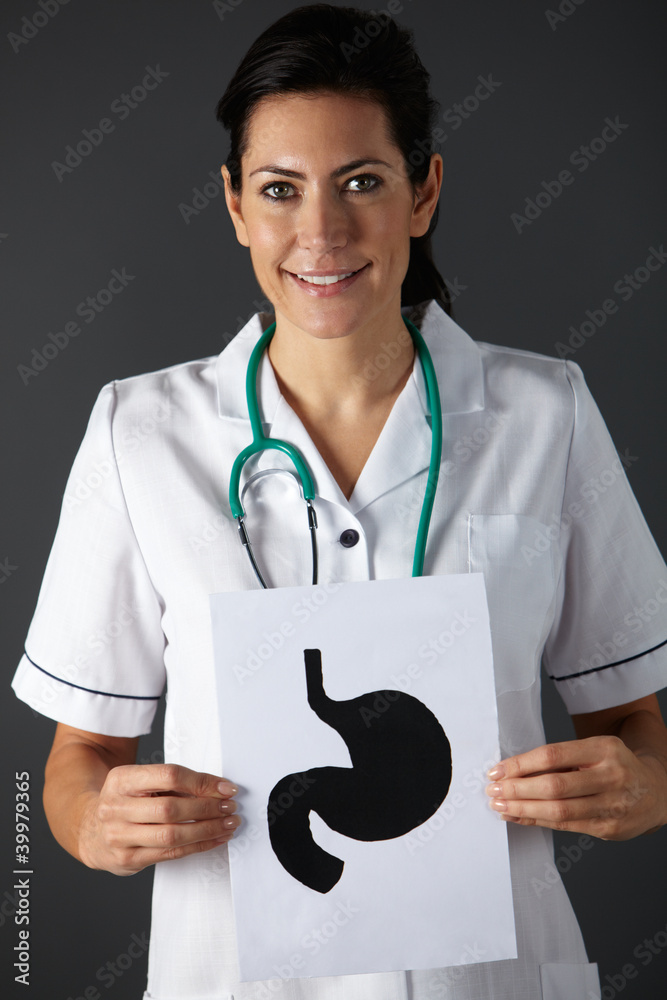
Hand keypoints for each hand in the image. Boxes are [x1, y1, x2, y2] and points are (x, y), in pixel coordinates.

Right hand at [78, 763, 239, 874]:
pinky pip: (171, 853)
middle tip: (230, 807)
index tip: (226, 788)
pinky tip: (215, 838)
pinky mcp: (129, 860)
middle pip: (171, 808)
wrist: (90, 830)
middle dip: (207, 808)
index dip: (201, 782)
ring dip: (207, 829)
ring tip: (229, 824)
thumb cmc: (126, 801)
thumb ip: (173, 782)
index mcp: (121, 779)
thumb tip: (218, 788)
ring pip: (172, 834)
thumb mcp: (140, 782)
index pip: (168, 776)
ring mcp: (120, 837)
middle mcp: (116, 808)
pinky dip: (198, 846)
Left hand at [485, 735, 666, 839]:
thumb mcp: (596, 750)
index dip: (521, 764)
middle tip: (493, 790)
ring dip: (524, 809)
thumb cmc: (615, 767)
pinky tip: (520, 817)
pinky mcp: (610, 829)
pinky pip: (567, 826)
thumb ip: (563, 758)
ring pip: (559, 810)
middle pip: (555, 786)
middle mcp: (611, 776)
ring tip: (501, 805)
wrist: (657, 791)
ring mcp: (613, 805)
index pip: (553, 755)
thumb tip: (514, 769)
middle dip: (518, 790)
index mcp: (604, 749)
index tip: (498, 770)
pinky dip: (538, 821)